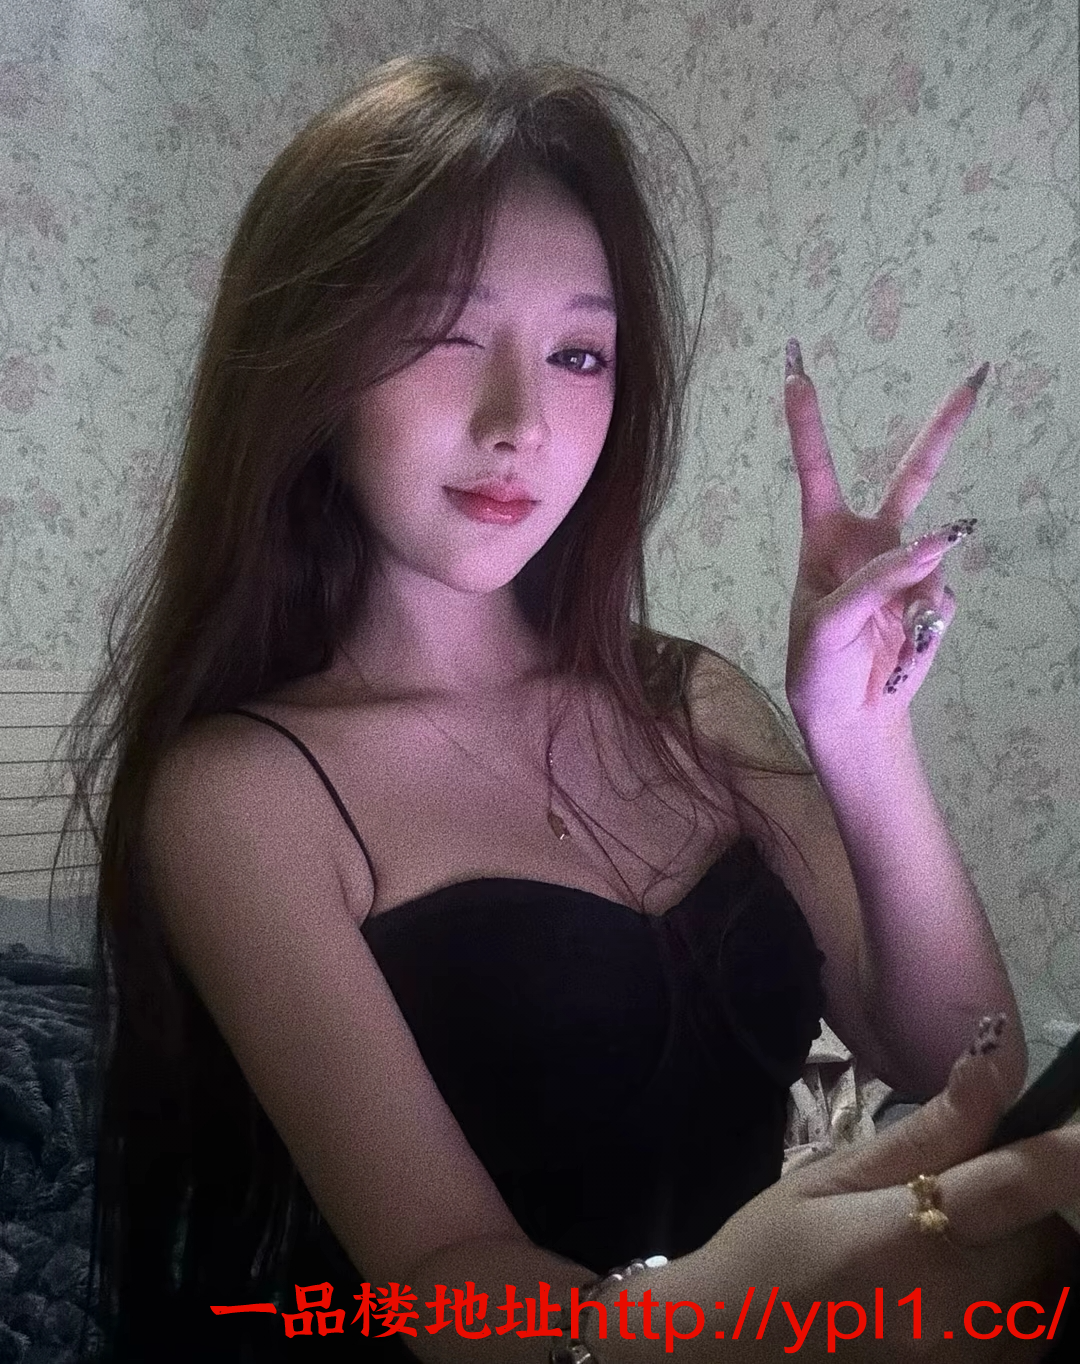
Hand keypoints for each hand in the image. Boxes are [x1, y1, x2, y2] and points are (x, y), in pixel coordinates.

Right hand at [712, 1038, 1079, 1360]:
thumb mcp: (830, 1180)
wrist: (724, 1355)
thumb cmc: (767, 1255)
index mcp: (903, 1242)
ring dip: (1024, 1258)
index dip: (1068, 1150)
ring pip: (1047, 1293)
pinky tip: (952, 1296)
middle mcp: (951, 1314)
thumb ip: (924, 1133)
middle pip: (1046, 1241)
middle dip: (1027, 1208)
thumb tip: (991, 1066)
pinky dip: (1011, 1308)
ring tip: (953, 1249)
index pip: (1017, 1185)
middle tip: (969, 1193)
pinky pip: (1028, 1338)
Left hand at [781, 339, 988, 737]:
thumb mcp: (829, 624)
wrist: (852, 714)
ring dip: (917, 594)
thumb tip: (940, 540)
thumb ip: (878, 580)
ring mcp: (907, 566)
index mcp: (825, 539)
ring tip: (889, 635)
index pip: (817, 470)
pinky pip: (945, 593)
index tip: (796, 371)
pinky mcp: (934, 594)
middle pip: (913, 475)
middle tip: (976, 376)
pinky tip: (908, 640)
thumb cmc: (818, 667)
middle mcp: (870, 542)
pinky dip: (929, 619)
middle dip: (944, 428)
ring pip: (937, 549)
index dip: (806, 422)